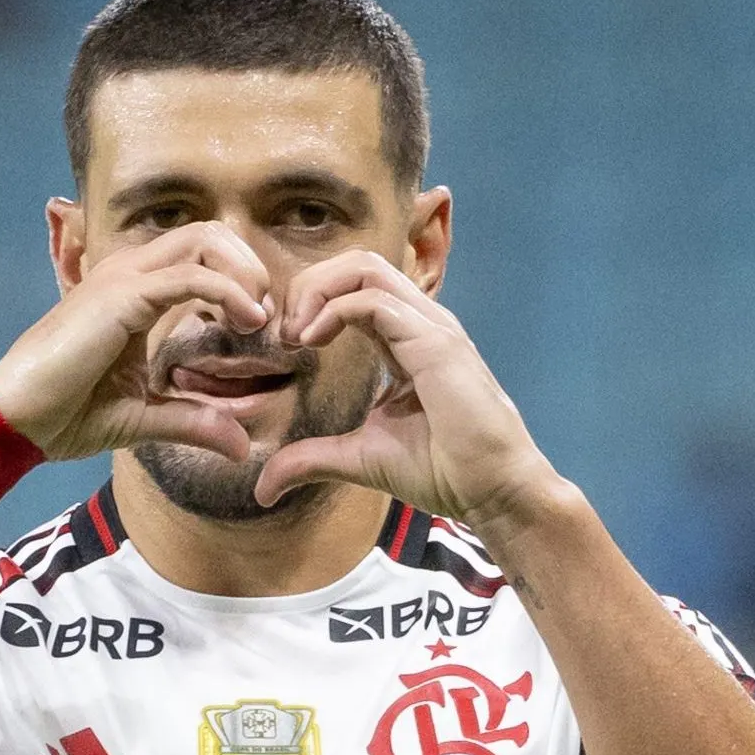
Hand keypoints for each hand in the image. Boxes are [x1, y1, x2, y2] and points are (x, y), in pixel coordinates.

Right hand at [0, 223, 267, 463]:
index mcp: (134, 292)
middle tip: (265, 314)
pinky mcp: (123, 296)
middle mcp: (129, 274)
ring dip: (245, 272)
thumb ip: (193, 421)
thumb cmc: (65, 414)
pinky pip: (191, 277)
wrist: (16, 420)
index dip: (239, 282)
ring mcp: (124, 279)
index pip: (199, 256)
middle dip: (249, 265)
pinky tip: (247, 321)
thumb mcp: (144, 418)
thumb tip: (241, 445)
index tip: (258, 327)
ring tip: (259, 316)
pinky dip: (229, 293)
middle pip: (208, 234)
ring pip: (204, 240)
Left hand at [254, 251, 561, 527]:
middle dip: (308, 285)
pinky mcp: (434, 341)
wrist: (492, 490)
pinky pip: (373, 298)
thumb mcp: (358, 459)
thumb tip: (263, 488)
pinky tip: (311, 342)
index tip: (286, 345)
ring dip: (316, 291)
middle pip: (356, 264)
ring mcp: (430, 326)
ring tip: (295, 335)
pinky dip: (333, 310)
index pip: (354, 288)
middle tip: (284, 332)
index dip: (311, 303)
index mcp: (404, 339)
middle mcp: (419, 322)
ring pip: (364, 267)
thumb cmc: (443, 470)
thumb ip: (311, 459)